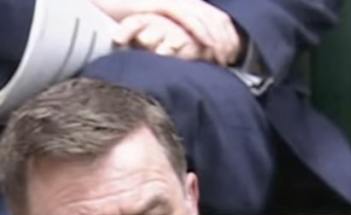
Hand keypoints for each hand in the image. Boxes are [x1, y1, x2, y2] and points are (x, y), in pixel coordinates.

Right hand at [91, 0, 241, 64]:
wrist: (104, 3)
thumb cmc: (129, 18)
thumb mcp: (160, 27)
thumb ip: (177, 34)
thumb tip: (189, 52)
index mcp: (187, 4)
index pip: (217, 18)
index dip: (228, 37)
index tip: (234, 56)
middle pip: (216, 18)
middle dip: (228, 40)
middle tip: (232, 60)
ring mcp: (174, 0)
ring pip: (206, 18)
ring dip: (219, 39)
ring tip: (224, 57)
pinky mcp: (162, 3)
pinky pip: (188, 18)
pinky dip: (201, 32)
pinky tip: (209, 45)